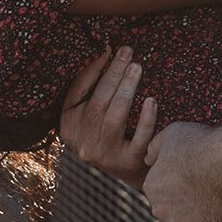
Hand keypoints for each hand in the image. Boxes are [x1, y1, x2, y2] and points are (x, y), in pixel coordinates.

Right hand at [58, 45, 157, 187]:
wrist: (133, 171)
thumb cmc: (113, 134)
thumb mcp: (94, 115)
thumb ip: (94, 90)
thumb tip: (106, 53)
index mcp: (69, 127)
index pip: (76, 94)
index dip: (92, 70)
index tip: (109, 50)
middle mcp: (82, 143)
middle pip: (97, 104)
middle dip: (112, 75)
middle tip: (127, 53)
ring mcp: (104, 155)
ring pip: (113, 119)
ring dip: (126, 90)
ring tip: (137, 68)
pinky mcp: (127, 163)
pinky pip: (138, 139)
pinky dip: (145, 119)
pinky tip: (152, 100)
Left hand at [142, 121, 221, 221]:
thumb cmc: (200, 143)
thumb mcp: (171, 134)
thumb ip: (154, 148)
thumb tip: (147, 160)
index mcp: (151, 185)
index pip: (156, 190)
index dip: (170, 184)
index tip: (185, 178)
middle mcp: (158, 207)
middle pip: (163, 208)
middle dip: (174, 202)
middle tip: (194, 191)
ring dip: (180, 220)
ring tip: (199, 209)